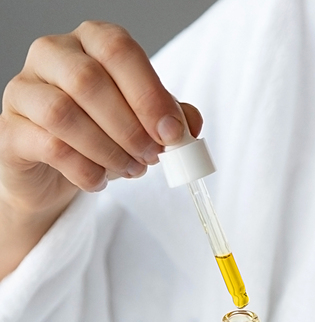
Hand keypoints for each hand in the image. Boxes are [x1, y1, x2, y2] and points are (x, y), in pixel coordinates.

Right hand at [0, 21, 201, 276]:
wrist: (57, 170)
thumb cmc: (103, 134)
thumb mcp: (145, 121)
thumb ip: (170, 117)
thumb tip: (190, 127)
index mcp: (90, 43)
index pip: (118, 49)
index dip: (149, 94)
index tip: (172, 134)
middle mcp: (52, 55)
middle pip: (89, 81)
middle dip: (130, 128)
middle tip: (152, 157)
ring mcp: (24, 91)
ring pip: (63, 114)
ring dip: (108, 150)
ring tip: (131, 170)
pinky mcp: (10, 130)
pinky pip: (48, 147)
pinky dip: (85, 170)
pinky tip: (101, 180)